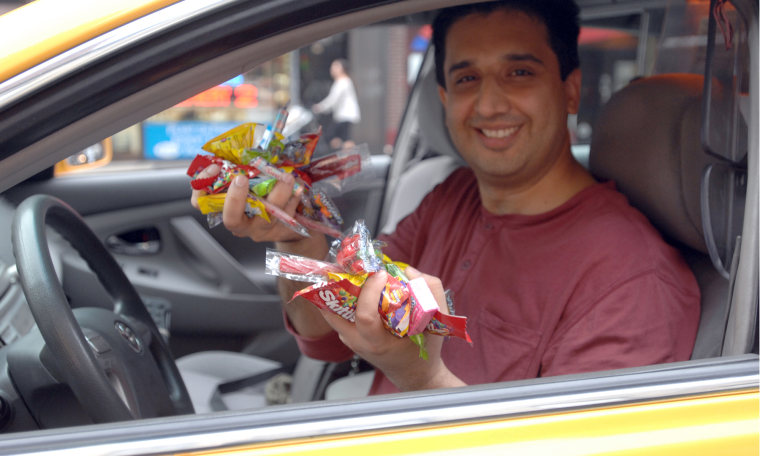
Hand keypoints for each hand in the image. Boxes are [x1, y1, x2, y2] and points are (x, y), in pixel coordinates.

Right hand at [189, 164, 305, 242]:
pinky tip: (299, 188)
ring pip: (267, 217)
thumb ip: (238, 169)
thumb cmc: (260, 198)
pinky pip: (288, 217)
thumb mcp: (246, 184)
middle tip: (242, 177)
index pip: (201, 204)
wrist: (286, 224)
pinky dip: (294, 200)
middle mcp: (241, 224)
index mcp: (225, 211)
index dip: (201, 188)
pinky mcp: (280, 231)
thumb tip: (237, 145)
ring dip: (277, 194)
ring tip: (286, 177)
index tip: (214, 168)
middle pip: (232, 219)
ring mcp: (261, 230)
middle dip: (235, 198)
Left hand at [320, 267, 464, 390]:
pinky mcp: (348, 337)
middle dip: (344, 284)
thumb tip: (407, 270)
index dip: (370, 291)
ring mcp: (350, 341)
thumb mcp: (437, 320)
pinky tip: (357, 286)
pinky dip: (343, 298)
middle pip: (336, 311)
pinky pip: (338, 314)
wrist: (413, 373)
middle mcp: (359, 343)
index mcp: (379, 343)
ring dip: (339, 289)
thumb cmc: (425, 348)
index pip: (365, 316)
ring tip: (352, 271)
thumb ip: (430, 290)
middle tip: (357, 266)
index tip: (382, 274)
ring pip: (332, 311)